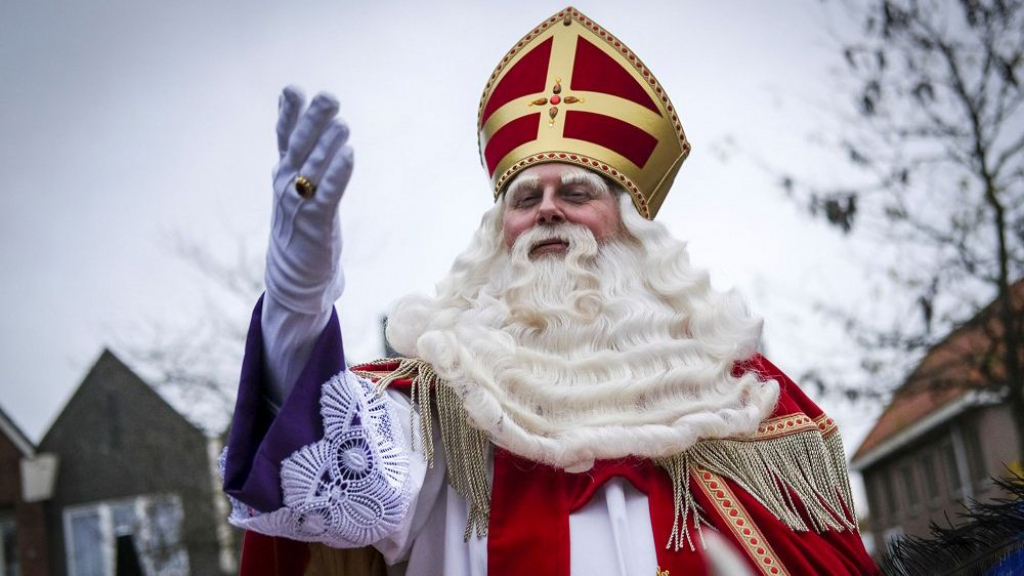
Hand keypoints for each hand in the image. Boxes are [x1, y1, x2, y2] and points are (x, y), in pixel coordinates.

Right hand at [265, 86, 353, 314]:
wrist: (293, 279)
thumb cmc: (300, 230)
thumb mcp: (296, 191)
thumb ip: (302, 160)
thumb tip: (311, 127)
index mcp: (283, 175)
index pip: (283, 138)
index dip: (287, 114)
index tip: (293, 90)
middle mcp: (286, 186)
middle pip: (298, 146)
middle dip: (312, 121)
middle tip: (328, 97)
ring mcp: (298, 204)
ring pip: (312, 167)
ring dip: (327, 144)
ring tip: (342, 123)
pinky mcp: (315, 224)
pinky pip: (328, 194)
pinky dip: (338, 173)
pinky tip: (348, 154)